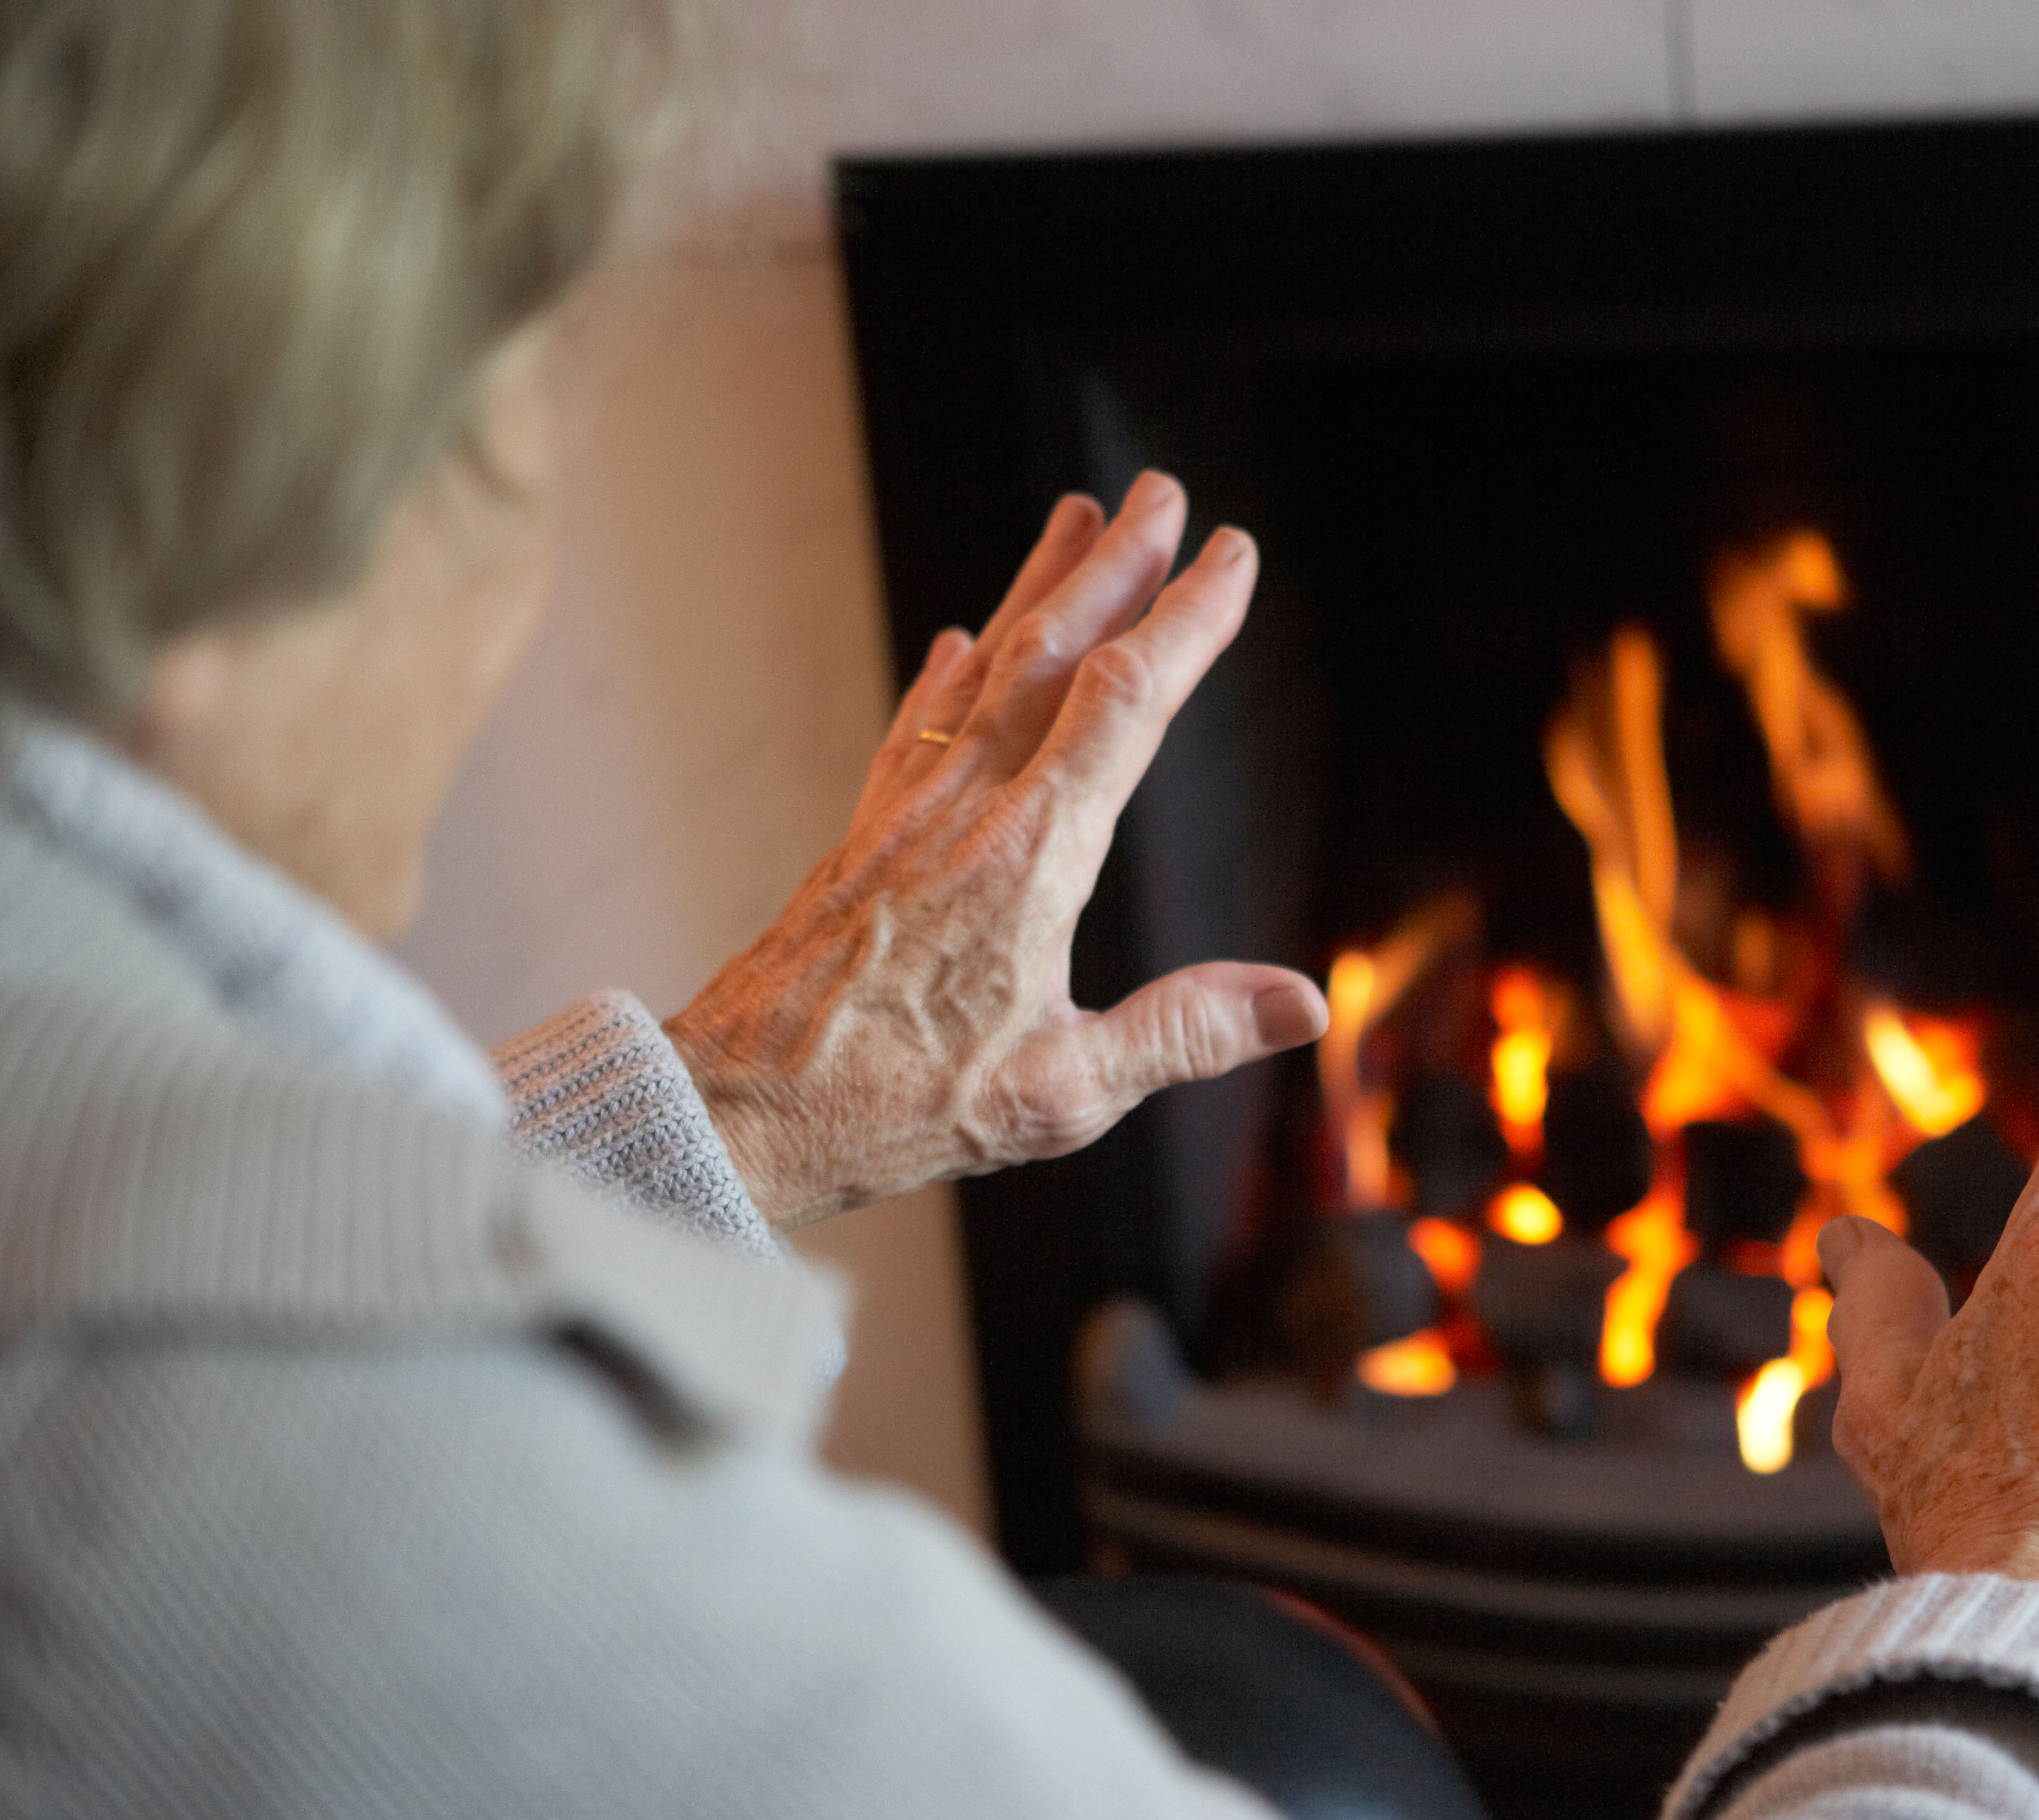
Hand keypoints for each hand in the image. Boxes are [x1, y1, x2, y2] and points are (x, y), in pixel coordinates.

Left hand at [666, 474, 1327, 1229]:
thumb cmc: (894, 1106)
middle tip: (1162, 494)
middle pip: (1053, 653)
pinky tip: (954, 643)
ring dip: (1037, 589)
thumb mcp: (1063, 1093)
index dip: (1186, 620)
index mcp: (1032, 858)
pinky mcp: (863, 840)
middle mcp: (968, 810)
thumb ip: (1186, 1034)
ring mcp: (907, 816)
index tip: (1230, 556)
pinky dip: (949, 675)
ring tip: (1077, 519)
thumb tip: (1303, 1002)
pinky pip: (916, 729)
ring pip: (983, 670)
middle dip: (1116, 567)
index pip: (1127, 704)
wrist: (735, 1106)